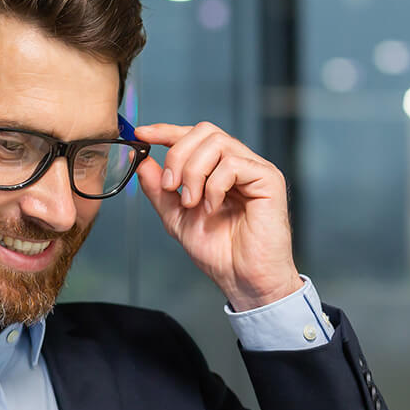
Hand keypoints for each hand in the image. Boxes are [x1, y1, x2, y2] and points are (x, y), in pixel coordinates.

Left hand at [135, 122, 300, 309]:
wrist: (242, 278)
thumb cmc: (219, 252)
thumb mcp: (177, 217)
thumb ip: (160, 190)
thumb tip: (142, 162)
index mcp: (218, 169)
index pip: (193, 135)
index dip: (167, 131)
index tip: (142, 134)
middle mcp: (238, 163)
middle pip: (204, 131)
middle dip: (178, 155)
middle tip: (170, 186)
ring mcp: (254, 169)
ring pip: (217, 143)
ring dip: (194, 172)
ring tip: (191, 202)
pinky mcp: (268, 179)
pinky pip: (233, 164)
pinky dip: (213, 186)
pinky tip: (211, 207)